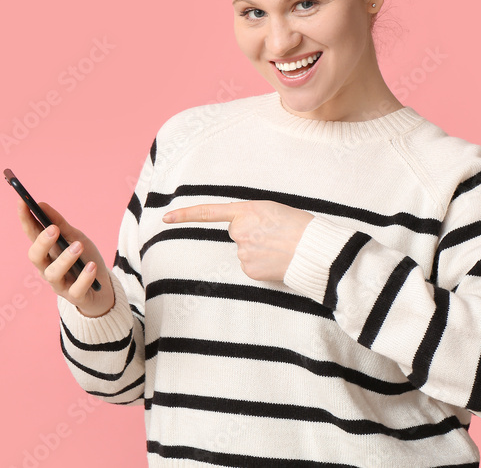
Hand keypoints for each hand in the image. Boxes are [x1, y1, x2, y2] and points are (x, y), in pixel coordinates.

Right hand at [18, 199, 115, 317]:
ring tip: (78, 246)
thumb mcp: (76, 237)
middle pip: (36, 257)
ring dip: (65, 259)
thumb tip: (41, 204)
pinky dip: (84, 277)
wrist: (102, 289)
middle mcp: (48, 268)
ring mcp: (60, 284)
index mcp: (47, 251)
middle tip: (53, 229)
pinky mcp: (75, 296)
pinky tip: (91, 266)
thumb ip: (60, 224)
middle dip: (42, 243)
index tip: (21, 201)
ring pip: (53, 274)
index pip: (31, 234)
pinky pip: (77, 289)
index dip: (25, 219)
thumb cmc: (84, 259)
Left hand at [163, 200, 313, 281]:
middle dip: (251, 235)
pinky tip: (277, 261)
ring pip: (245, 252)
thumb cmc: (300, 226)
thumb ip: (253, 217)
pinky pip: (251, 267)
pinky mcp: (249, 271)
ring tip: (280, 248)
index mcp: (246, 211)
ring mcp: (243, 253)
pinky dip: (262, 265)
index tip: (166, 218)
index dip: (185, 215)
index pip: (209, 212)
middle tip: (274, 235)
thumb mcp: (273, 210)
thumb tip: (242, 234)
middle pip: (237, 234)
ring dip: (259, 251)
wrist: (314, 249)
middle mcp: (240, 231)